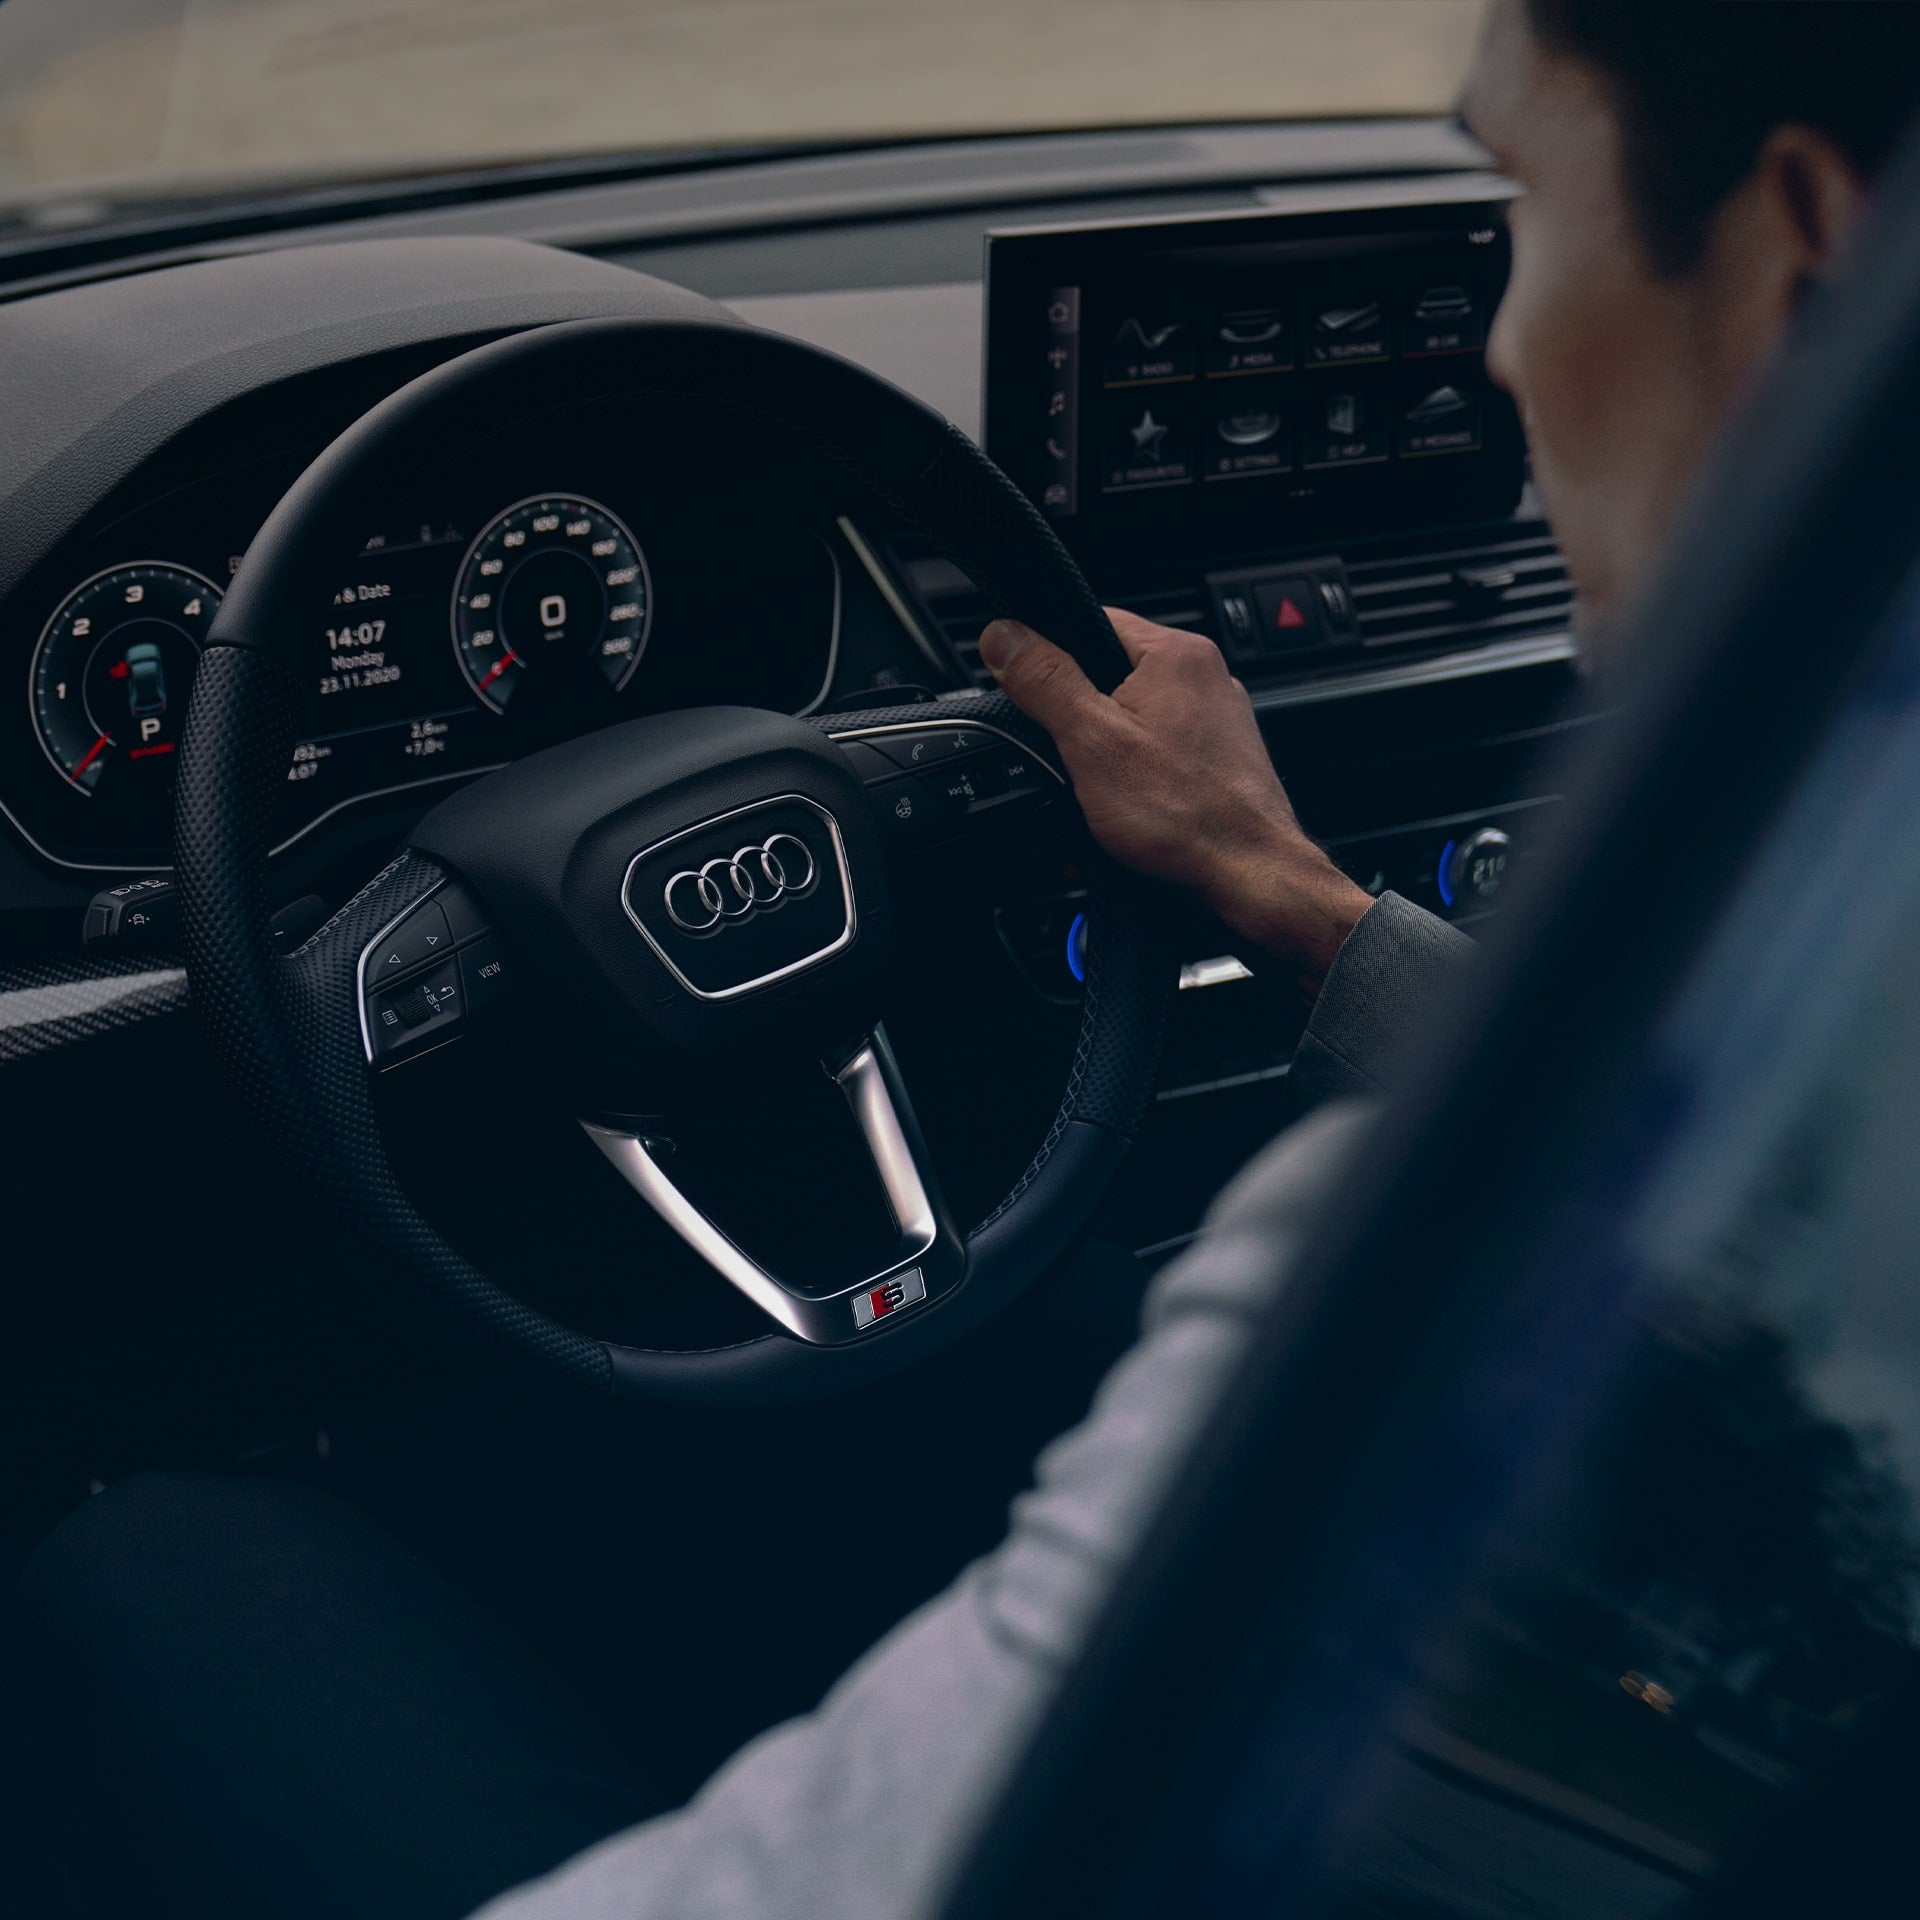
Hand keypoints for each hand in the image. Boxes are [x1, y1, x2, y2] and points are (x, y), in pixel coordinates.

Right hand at [978, 609, 1374, 982]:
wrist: (1249, 872)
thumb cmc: (1186, 813)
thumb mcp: (1091, 741)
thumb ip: (1045, 680)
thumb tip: (1004, 635)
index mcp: (1176, 653)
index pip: (1091, 621)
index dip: (1050, 656)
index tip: (1034, 694)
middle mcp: (1205, 676)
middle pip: (1112, 671)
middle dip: (1082, 714)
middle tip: (1077, 756)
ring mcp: (1217, 716)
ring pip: (1137, 715)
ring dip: (1110, 748)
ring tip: (1111, 787)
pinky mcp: (1221, 754)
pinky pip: (1162, 746)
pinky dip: (1141, 771)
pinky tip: (1139, 802)